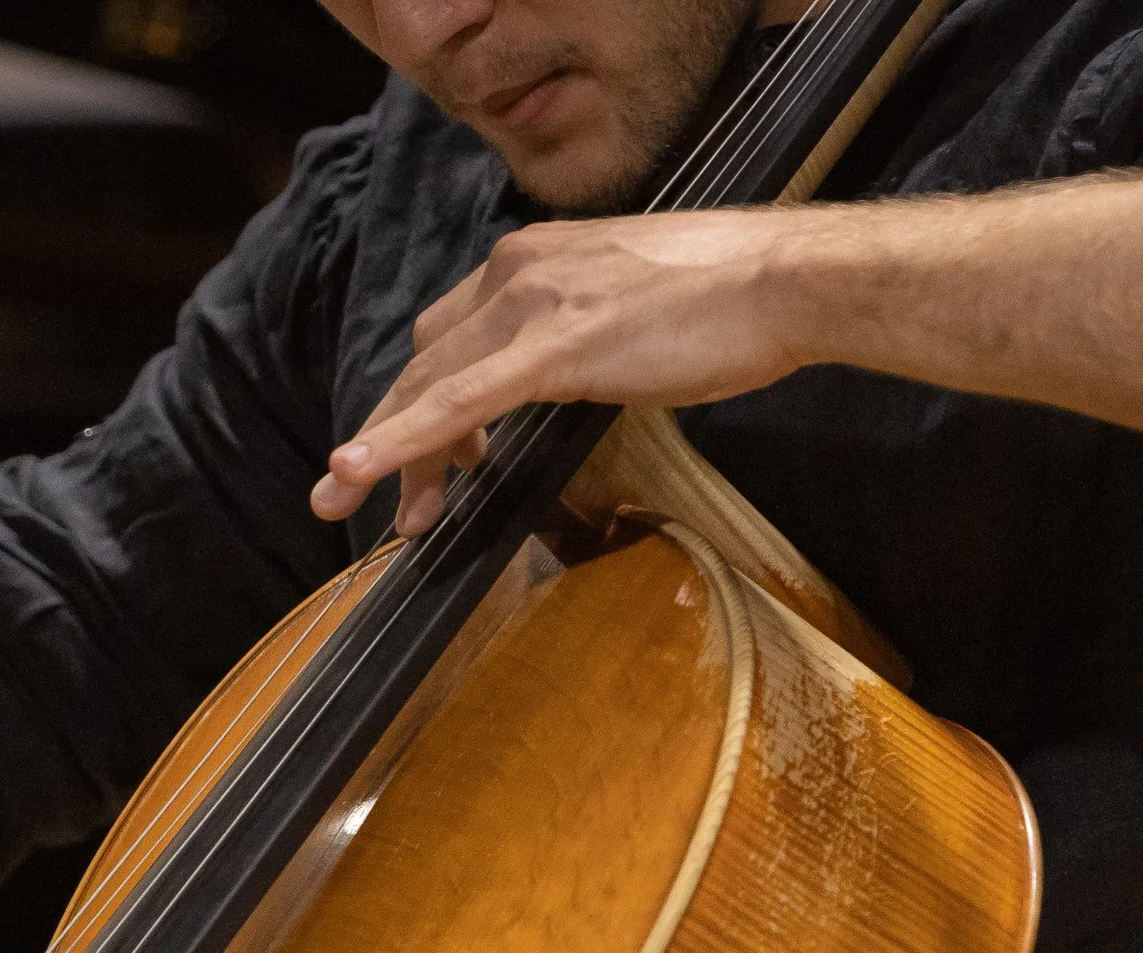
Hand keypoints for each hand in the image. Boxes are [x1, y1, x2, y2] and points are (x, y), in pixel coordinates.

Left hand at [308, 207, 815, 531]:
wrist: (785, 280)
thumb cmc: (731, 300)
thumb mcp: (632, 305)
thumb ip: (582, 329)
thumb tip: (572, 367)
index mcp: (534, 259)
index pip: (451, 336)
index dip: (422, 400)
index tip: (426, 455)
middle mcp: (517, 271)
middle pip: (427, 363)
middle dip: (388, 434)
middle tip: (358, 492)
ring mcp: (531, 305)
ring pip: (430, 385)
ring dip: (388, 450)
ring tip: (361, 504)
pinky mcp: (552, 347)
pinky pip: (455, 402)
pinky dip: (399, 438)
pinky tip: (357, 468)